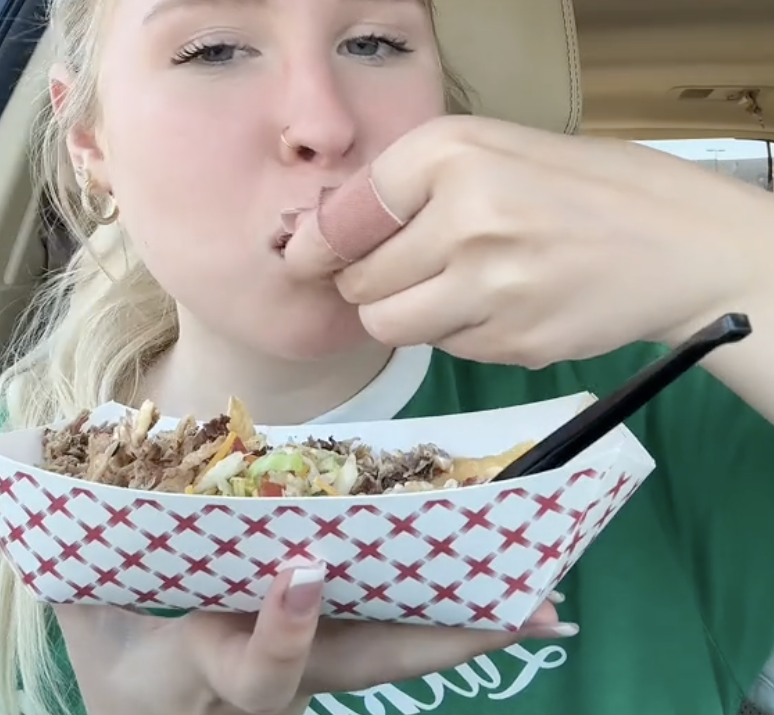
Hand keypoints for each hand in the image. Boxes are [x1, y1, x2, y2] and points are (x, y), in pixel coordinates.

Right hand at [55, 565, 562, 714]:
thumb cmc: (125, 664)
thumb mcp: (95, 619)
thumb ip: (92, 566)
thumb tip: (79, 458)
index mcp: (219, 671)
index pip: (259, 668)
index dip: (283, 629)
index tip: (302, 571)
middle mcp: (287, 675)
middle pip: (374, 665)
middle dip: (449, 641)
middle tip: (531, 612)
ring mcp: (320, 667)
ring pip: (400, 647)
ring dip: (471, 625)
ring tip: (544, 600)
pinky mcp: (337, 649)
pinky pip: (396, 627)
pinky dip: (448, 610)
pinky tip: (499, 583)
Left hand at [284, 115, 772, 366]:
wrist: (679, 241)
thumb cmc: (584, 183)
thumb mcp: (495, 147)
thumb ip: (412, 181)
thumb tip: (325, 235)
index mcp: (454, 153)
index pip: (345, 214)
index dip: (317, 243)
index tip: (306, 257)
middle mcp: (465, 218)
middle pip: (360, 280)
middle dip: (364, 280)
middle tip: (395, 268)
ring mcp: (490, 289)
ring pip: (390, 324)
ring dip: (402, 311)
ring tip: (444, 286)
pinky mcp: (514, 343)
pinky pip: (446, 346)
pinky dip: (456, 330)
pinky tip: (498, 302)